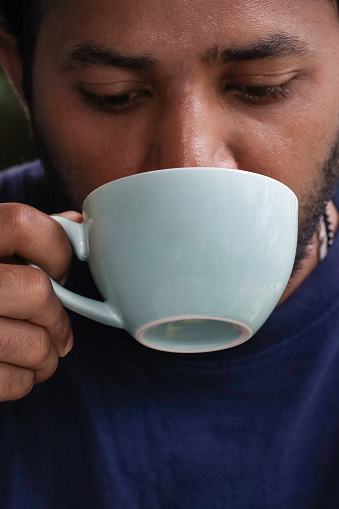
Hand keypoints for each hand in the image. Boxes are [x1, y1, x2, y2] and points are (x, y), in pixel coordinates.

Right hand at [0, 203, 81, 400]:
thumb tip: (75, 224)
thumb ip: (21, 235)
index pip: (23, 225)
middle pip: (36, 292)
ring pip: (34, 345)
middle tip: (55, 326)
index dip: (55, 249)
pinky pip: (15, 381)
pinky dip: (25, 379)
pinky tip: (15, 368)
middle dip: (57, 316)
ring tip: (38, 352)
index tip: (59, 271)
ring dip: (47, 355)